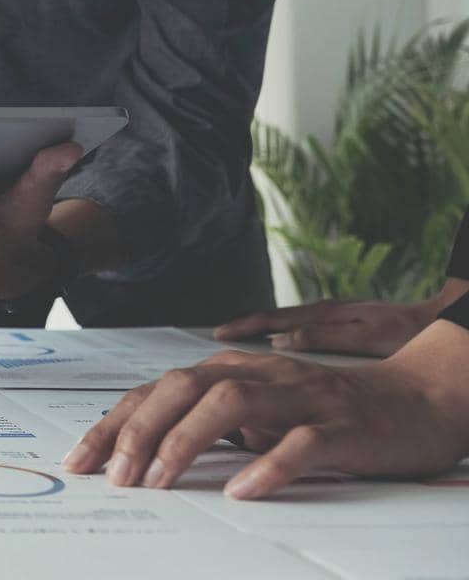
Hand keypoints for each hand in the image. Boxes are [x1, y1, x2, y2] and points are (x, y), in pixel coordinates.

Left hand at [60, 347, 468, 499]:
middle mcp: (258, 375)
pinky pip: (300, 442)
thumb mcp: (251, 413)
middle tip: (117, 478)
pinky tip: (240, 491)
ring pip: (231, 402)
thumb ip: (202, 424)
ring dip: (187, 441)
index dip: (113, 424)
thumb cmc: (319, 412)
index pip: (155, 390)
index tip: (80, 461)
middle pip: (182, 387)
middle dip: (140, 431)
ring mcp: (300, 397)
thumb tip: (135, 455)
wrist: (412, 402)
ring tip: (161, 482)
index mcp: (229, 370)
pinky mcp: (340, 425)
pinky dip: (267, 465)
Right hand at [213, 299, 435, 356]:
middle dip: (244, 328)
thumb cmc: (410, 331)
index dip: (244, 329)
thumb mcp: (369, 336)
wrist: (444, 318)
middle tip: (215, 338)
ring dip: (261, 331)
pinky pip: (304, 328)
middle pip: (275, 318)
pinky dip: (282, 335)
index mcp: (327, 313)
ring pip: (288, 323)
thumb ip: (324, 337)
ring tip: (236, 343)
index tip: (217, 336)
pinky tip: (278, 347)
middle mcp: (327, 311)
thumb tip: (278, 341)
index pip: (274, 319)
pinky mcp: (345, 322)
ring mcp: (336, 315)